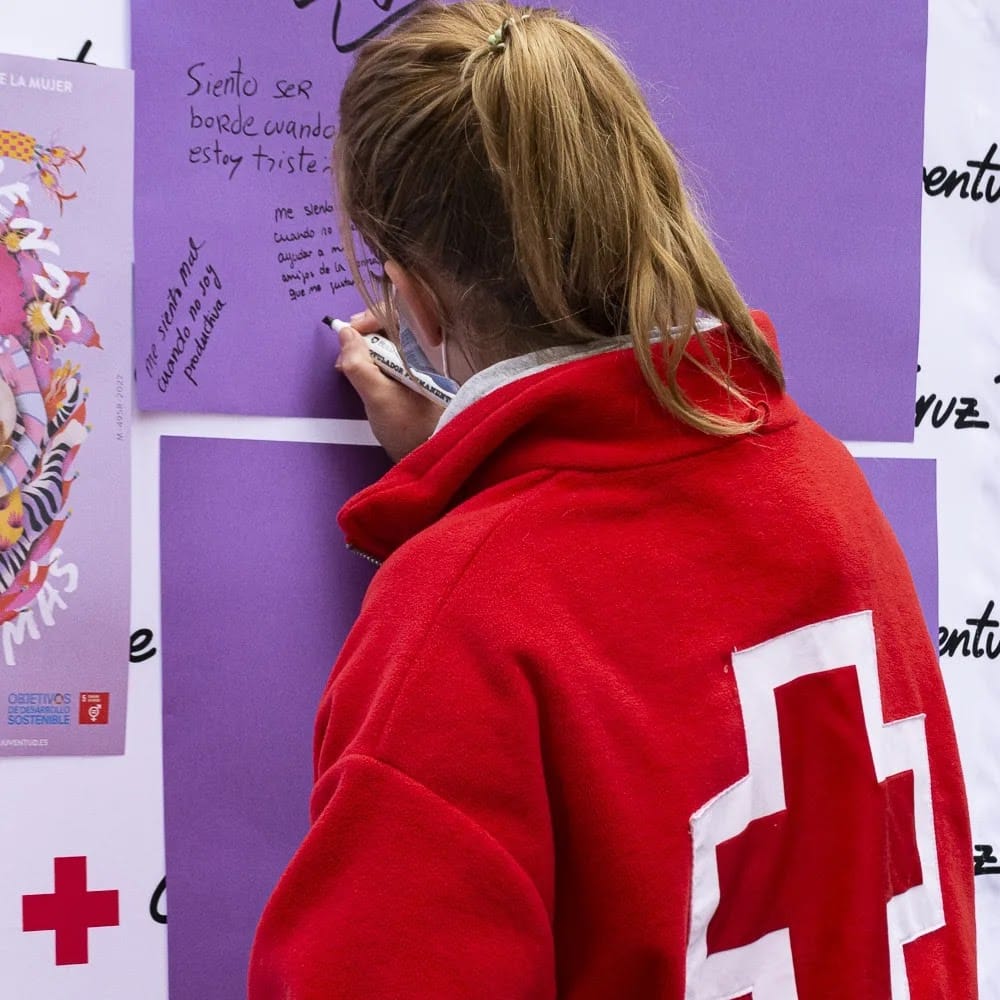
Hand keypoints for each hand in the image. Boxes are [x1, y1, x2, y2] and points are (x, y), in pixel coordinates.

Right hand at [335, 312, 444, 462]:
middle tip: (344, 356)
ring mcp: (415, 372)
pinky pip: (388, 366)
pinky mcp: (409, 386)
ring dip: (363, 355)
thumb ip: (359, 364)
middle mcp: (419, 358)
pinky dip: (371, 368)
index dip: (368, 319)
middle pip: (387, 332)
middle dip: (360, 338)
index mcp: (417, 354)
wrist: (432, 458)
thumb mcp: (377, 397)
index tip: (347, 331)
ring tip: (348, 370)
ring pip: (385, 350)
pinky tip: (360, 381)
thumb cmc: (409, 430)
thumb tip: (345, 334)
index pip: (395, 317)